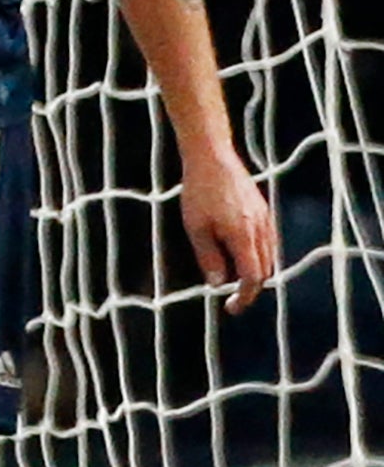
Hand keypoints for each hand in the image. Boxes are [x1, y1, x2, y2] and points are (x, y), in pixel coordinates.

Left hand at [179, 146, 278, 312]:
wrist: (213, 157)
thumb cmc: (199, 191)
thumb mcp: (196, 228)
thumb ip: (209, 257)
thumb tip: (217, 284)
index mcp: (244, 236)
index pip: (252, 278)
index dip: (244, 297)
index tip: (232, 309)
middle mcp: (261, 230)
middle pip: (264, 270)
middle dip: (250, 287)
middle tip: (230, 296)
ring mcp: (266, 219)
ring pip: (269, 256)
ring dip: (255, 271)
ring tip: (232, 277)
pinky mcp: (264, 210)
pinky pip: (268, 241)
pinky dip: (258, 255)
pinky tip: (240, 255)